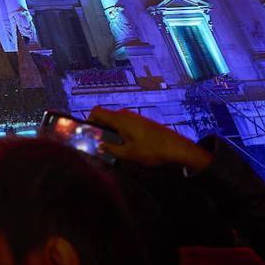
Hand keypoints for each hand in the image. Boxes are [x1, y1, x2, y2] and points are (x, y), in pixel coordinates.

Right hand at [88, 107, 211, 170]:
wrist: (177, 148)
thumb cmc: (151, 150)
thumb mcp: (129, 153)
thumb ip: (111, 149)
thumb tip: (100, 146)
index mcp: (119, 119)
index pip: (96, 111)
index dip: (88, 119)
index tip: (87, 133)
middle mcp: (125, 114)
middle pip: (105, 116)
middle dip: (99, 128)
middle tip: (97, 143)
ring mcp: (135, 117)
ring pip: (115, 121)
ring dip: (110, 131)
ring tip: (111, 147)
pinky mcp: (142, 122)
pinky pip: (125, 124)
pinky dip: (120, 132)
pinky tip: (125, 145)